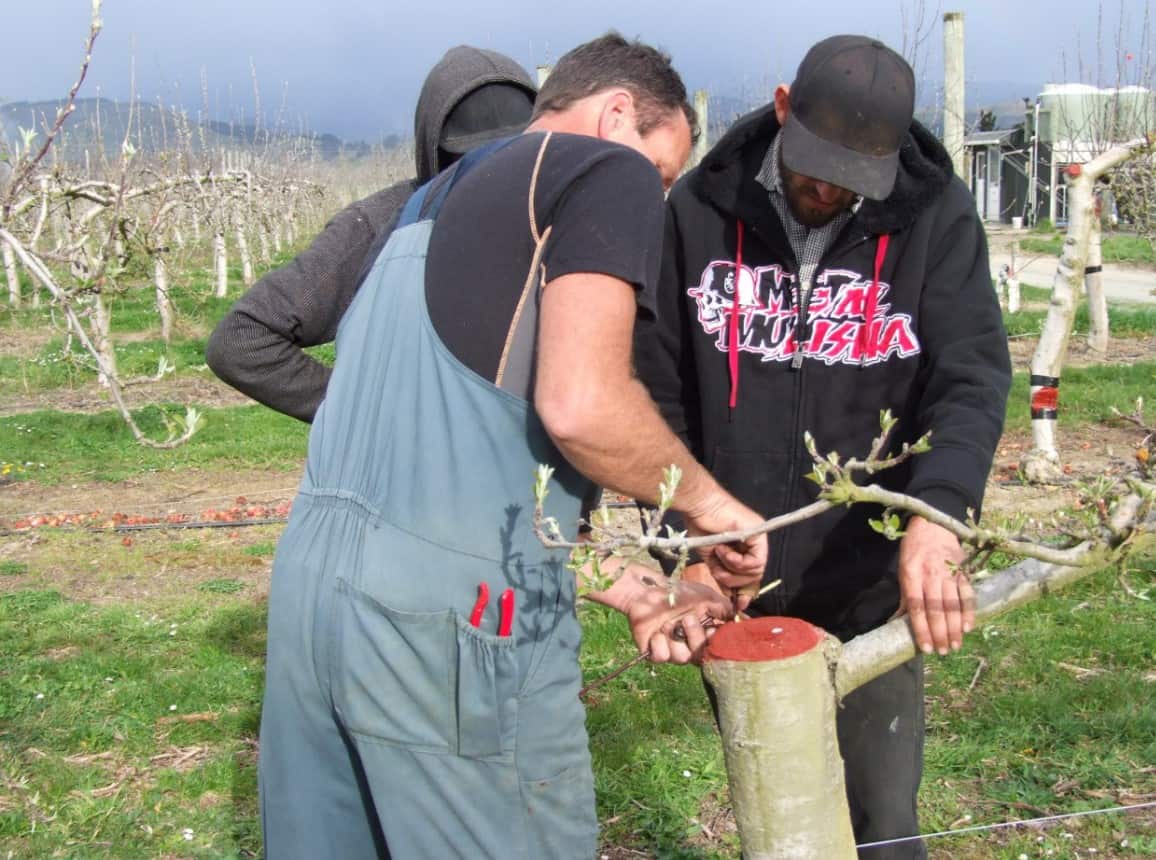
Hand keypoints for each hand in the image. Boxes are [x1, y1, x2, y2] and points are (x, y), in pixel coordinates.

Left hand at [585, 565, 734, 664]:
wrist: (647, 589)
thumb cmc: (678, 592)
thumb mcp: (707, 596)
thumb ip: (725, 609)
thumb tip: (740, 621)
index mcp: (704, 633)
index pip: (716, 649)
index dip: (714, 643)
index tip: (712, 629)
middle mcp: (689, 644)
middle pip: (699, 657)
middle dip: (695, 638)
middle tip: (687, 619)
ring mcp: (672, 649)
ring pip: (681, 659)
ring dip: (674, 637)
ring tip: (667, 622)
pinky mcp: (654, 651)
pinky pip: (662, 657)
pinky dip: (659, 643)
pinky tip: (656, 631)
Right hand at [682, 492, 767, 608]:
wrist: (698, 507)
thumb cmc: (701, 527)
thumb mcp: (712, 560)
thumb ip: (723, 576)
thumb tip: (731, 597)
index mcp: (745, 548)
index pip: (752, 575)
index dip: (745, 591)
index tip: (738, 604)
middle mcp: (755, 543)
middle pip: (755, 575)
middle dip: (737, 582)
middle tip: (720, 574)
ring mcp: (759, 538)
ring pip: (756, 571)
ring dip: (733, 570)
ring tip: (719, 556)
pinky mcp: (759, 534)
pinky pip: (756, 561)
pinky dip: (738, 562)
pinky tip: (725, 550)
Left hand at [898, 516, 972, 654]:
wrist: (935, 523)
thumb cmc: (915, 548)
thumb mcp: (903, 568)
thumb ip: (905, 596)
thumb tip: (896, 622)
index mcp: (911, 574)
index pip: (916, 607)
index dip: (921, 628)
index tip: (925, 647)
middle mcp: (930, 574)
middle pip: (935, 609)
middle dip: (939, 633)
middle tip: (942, 652)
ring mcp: (948, 572)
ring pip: (952, 605)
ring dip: (954, 628)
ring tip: (954, 645)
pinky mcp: (963, 571)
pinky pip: (967, 594)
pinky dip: (969, 612)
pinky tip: (968, 627)